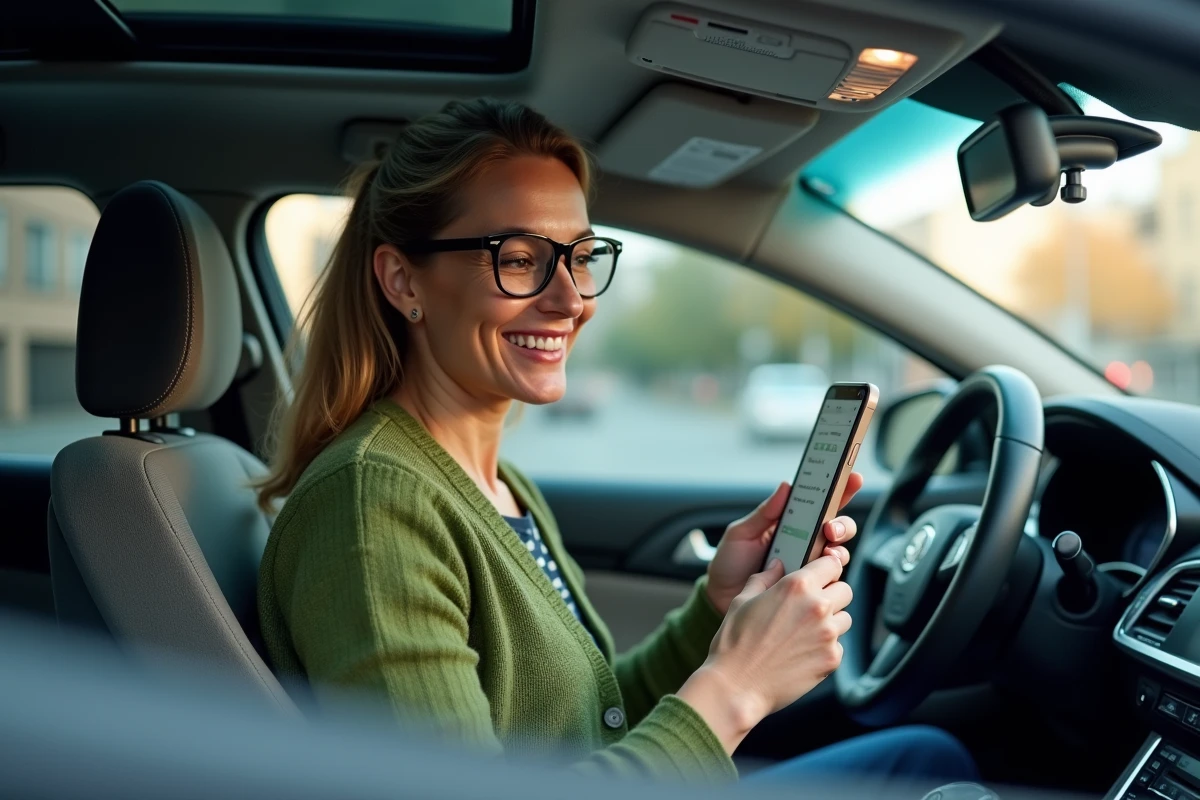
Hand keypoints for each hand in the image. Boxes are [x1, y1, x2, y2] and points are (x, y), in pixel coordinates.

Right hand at [679, 555, 852, 752]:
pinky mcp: (832, 659)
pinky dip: (825, 648)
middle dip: (831, 594)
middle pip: (845, 589)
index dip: (825, 569)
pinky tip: (801, 653)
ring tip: (803, 632)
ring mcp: (828, 634)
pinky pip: (838, 646)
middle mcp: (818, 607)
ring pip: (845, 619)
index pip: (832, 564)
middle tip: (809, 606)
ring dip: (830, 622)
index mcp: (797, 586)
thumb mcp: (743, 600)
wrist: (736, 685)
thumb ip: (764, 577)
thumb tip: (777, 564)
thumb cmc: (734, 642)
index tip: (818, 576)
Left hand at [705, 472, 862, 614]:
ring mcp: (808, 564)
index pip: (821, 503)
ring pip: (839, 552)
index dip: (841, 488)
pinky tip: (824, 571)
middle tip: (830, 529)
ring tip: (828, 550)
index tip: (852, 477)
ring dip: (839, 548)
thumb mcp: (741, 533)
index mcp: (791, 523)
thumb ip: (764, 513)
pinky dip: (832, 573)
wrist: (721, 598)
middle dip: (842, 524)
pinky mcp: (809, 586)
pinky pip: (830, 578)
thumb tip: (786, 486)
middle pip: (838, 527)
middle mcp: (805, 541)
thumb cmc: (730, 562)